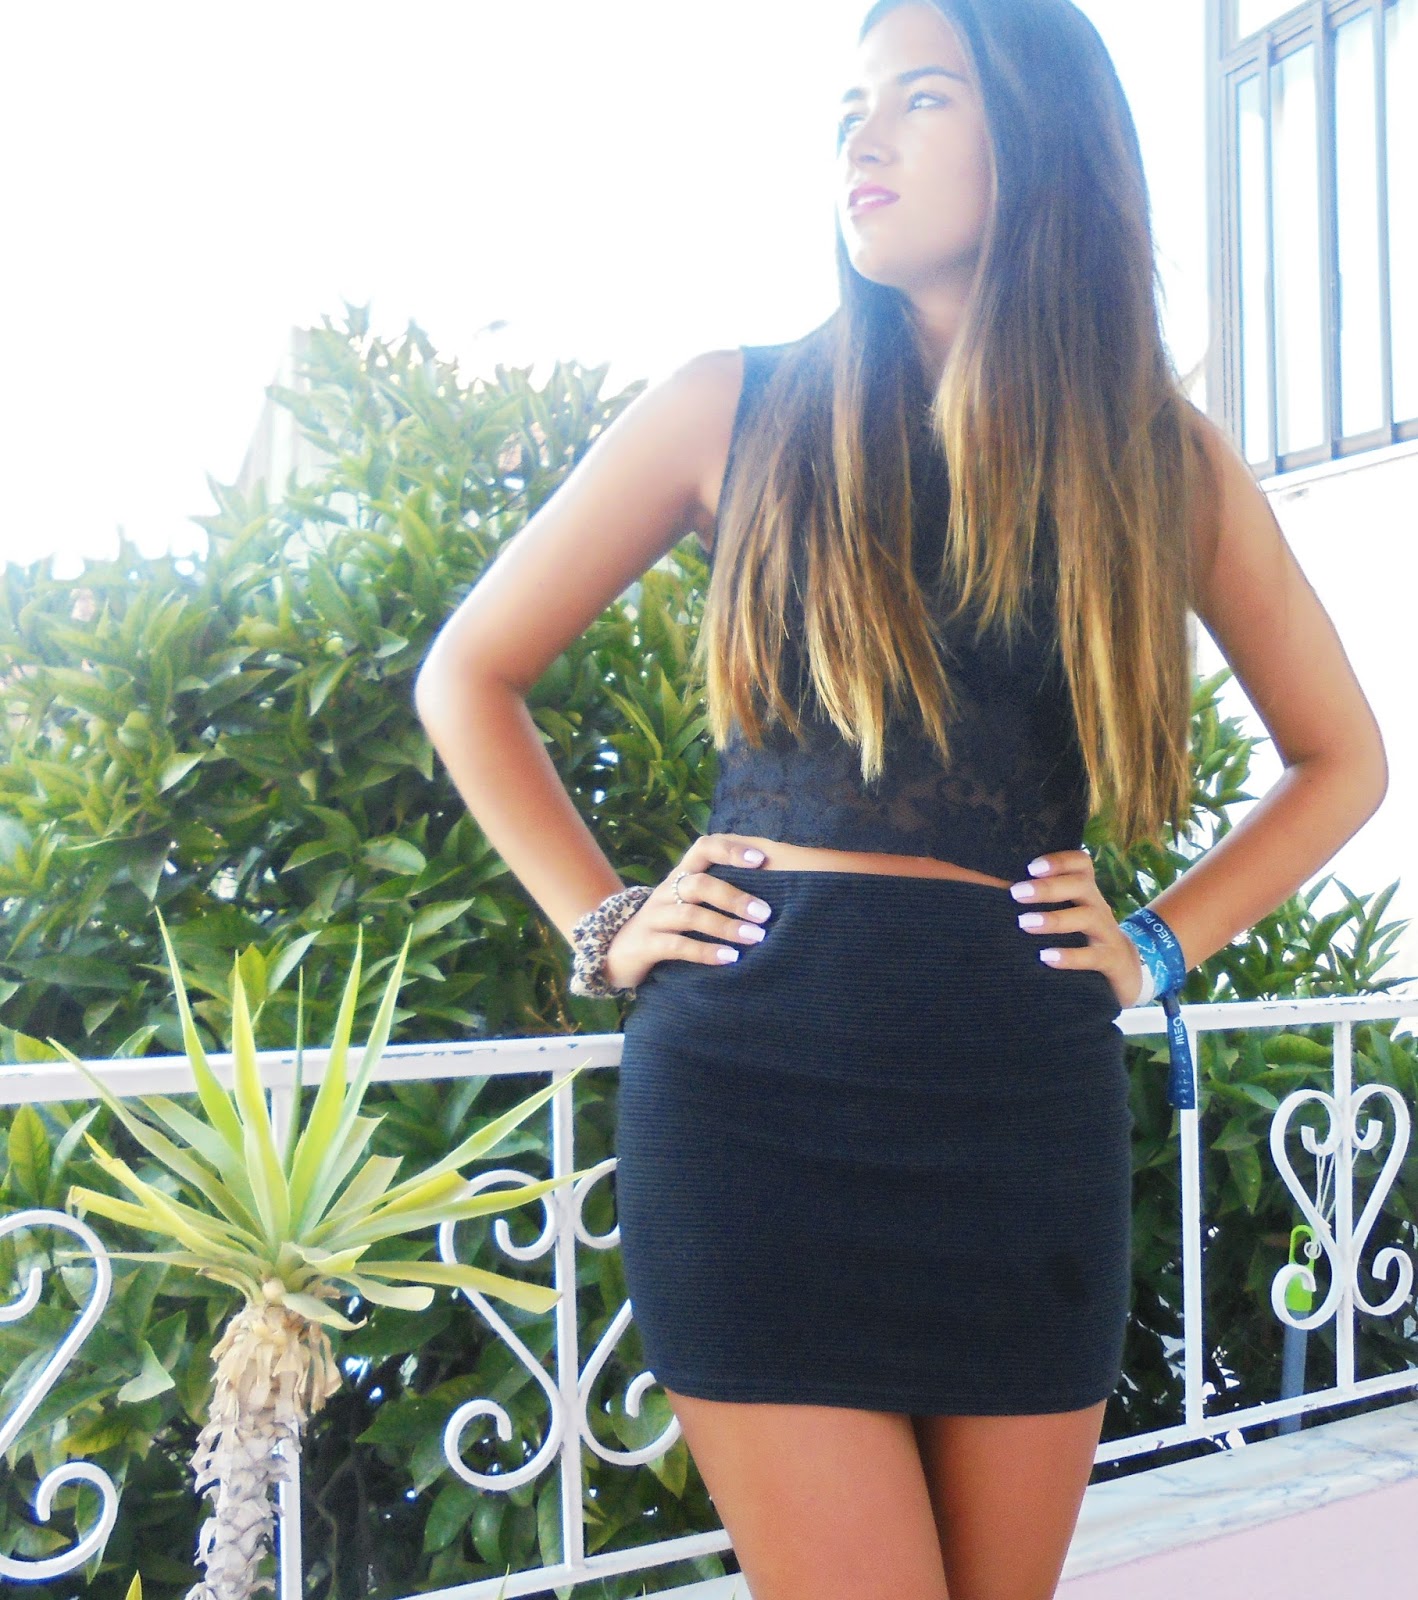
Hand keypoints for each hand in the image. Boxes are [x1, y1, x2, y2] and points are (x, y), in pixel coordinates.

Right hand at [602, 833, 776, 991]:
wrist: (616, 952)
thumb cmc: (667, 926)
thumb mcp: (687, 903)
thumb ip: (716, 893)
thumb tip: (771, 892)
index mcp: (680, 876)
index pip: (703, 848)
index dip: (730, 850)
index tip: (760, 859)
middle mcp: (666, 892)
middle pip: (700, 883)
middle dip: (735, 897)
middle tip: (765, 914)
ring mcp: (653, 918)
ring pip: (690, 915)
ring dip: (725, 926)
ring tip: (754, 937)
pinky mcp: (646, 945)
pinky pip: (677, 946)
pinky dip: (705, 952)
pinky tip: (730, 958)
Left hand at [1009, 849, 1145, 1008]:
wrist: (1125, 969)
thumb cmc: (1083, 937)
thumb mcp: (1069, 914)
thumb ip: (1043, 902)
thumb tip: (991, 889)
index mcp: (1086, 893)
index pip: (1081, 864)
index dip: (1059, 861)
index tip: (1030, 867)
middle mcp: (1097, 907)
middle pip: (1081, 885)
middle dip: (1049, 887)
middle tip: (1016, 893)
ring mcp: (1107, 933)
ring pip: (1087, 917)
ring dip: (1054, 919)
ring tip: (1024, 924)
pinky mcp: (1112, 961)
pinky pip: (1094, 956)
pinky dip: (1069, 957)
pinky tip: (1045, 957)